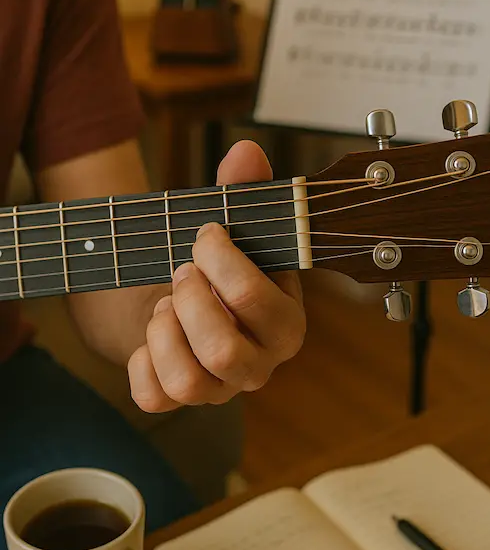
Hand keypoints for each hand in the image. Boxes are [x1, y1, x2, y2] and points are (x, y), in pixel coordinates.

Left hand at [128, 140, 305, 411]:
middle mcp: (260, 365)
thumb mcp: (236, 230)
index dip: (221, 261)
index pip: (255, 301)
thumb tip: (246, 151)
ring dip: (165, 330)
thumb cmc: (219, 268)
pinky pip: (154, 397)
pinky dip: (142, 360)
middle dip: (190, 299)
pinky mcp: (178, 398)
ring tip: (167, 305)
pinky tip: (153, 334)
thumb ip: (244, 192)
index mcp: (286, 324)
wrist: (188, 303)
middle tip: (182, 270)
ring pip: (188, 381)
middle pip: (222, 351)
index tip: (206, 235)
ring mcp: (219, 389)